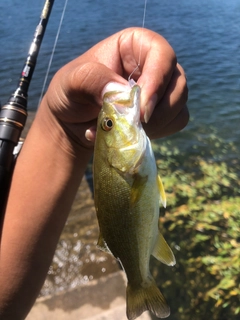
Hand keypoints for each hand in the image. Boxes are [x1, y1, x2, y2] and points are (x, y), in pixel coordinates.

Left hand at [43, 27, 187, 152]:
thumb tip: (122, 92)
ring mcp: (161, 91)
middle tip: (131, 125)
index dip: (156, 82)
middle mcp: (153, 65)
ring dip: (155, 124)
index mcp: (135, 46)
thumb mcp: (71, 82)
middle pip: (177, 83)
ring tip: (124, 129)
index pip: (162, 55)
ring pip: (179, 105)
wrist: (73, 122)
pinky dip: (158, 133)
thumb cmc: (71, 94)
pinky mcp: (163, 113)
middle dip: (157, 110)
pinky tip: (133, 134)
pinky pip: (177, 122)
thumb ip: (93, 80)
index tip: (141, 110)